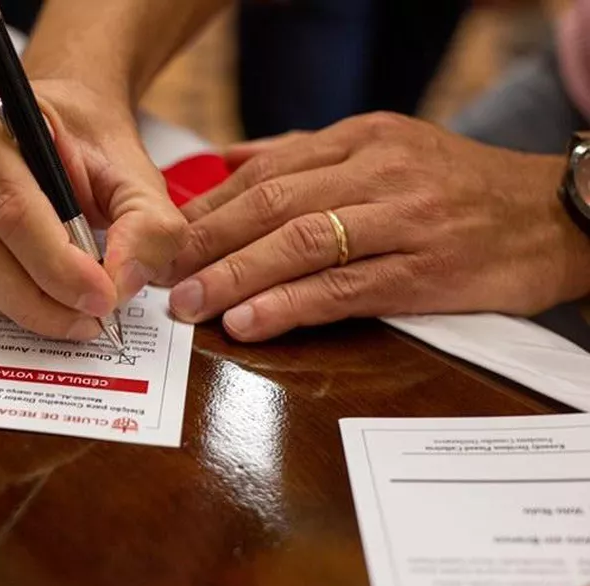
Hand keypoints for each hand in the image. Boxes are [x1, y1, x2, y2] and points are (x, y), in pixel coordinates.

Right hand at [0, 79, 186, 339]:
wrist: (63, 121)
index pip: (15, 210)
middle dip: (41, 300)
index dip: (58, 266)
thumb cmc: (92, 144)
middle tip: (89, 319)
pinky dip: (0, 301)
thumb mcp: (139, 176)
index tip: (102, 298)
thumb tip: (121, 283)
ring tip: (71, 313)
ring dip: (22, 307)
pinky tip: (39, 295)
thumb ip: (148, 226)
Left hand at [160, 113, 589, 340]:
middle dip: (206, 242)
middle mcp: (377, 169)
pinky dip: (289, 304)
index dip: (206, 208)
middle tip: (160, 275)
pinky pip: (344, 287)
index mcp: (360, 138)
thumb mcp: (386, 148)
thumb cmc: (458, 188)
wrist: (556, 215)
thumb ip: (306, 154)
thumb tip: (229, 159)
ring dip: (235, 275)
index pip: (264, 171)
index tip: (164, 238)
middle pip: (271, 203)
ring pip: (300, 242)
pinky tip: (249, 321)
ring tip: (190, 304)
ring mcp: (403, 219)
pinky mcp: (425, 269)